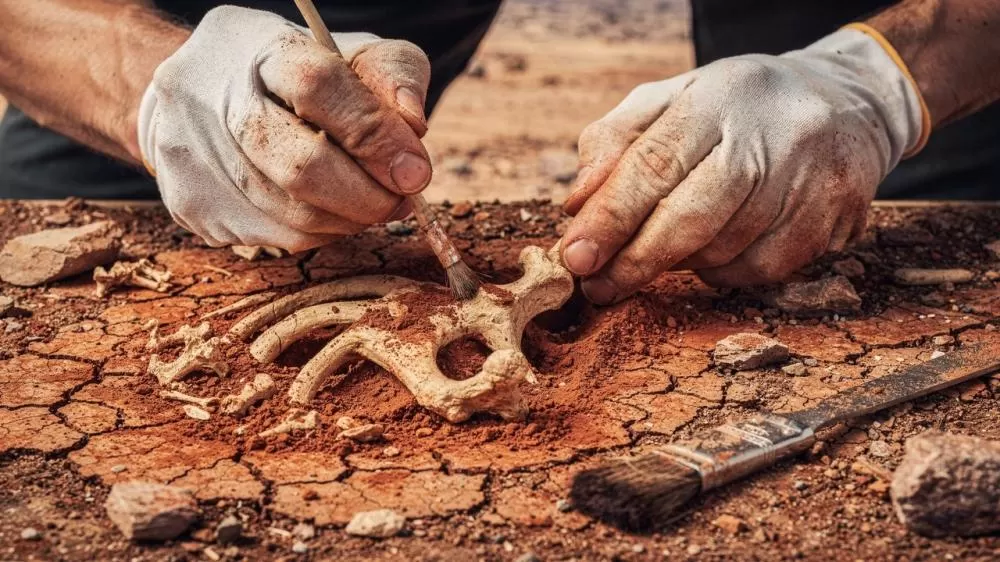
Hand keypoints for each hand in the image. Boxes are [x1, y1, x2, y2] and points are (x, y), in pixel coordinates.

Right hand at [137, 6, 431, 250]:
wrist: (198, 94)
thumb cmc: (293, 75)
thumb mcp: (348, 53)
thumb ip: (391, 75)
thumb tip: (413, 126)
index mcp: (257, 49)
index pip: (318, 87)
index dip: (376, 135)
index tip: (416, 170)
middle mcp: (212, 100)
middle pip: (302, 167)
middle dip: (368, 196)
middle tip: (401, 199)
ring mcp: (195, 157)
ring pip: (294, 217)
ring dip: (350, 220)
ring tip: (370, 202)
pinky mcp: (194, 205)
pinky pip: (278, 239)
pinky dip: (321, 232)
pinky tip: (329, 210)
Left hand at [560, 28, 925, 302]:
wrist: (846, 100)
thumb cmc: (733, 108)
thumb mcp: (669, 100)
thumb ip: (613, 142)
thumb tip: (576, 206)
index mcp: (717, 98)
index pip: (654, 163)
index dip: (610, 217)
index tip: (574, 257)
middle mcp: (769, 135)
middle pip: (691, 216)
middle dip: (636, 260)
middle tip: (597, 286)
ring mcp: (809, 178)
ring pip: (724, 250)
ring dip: (678, 264)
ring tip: (657, 254)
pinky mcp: (834, 215)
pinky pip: (761, 270)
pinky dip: (723, 273)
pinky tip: (714, 254)